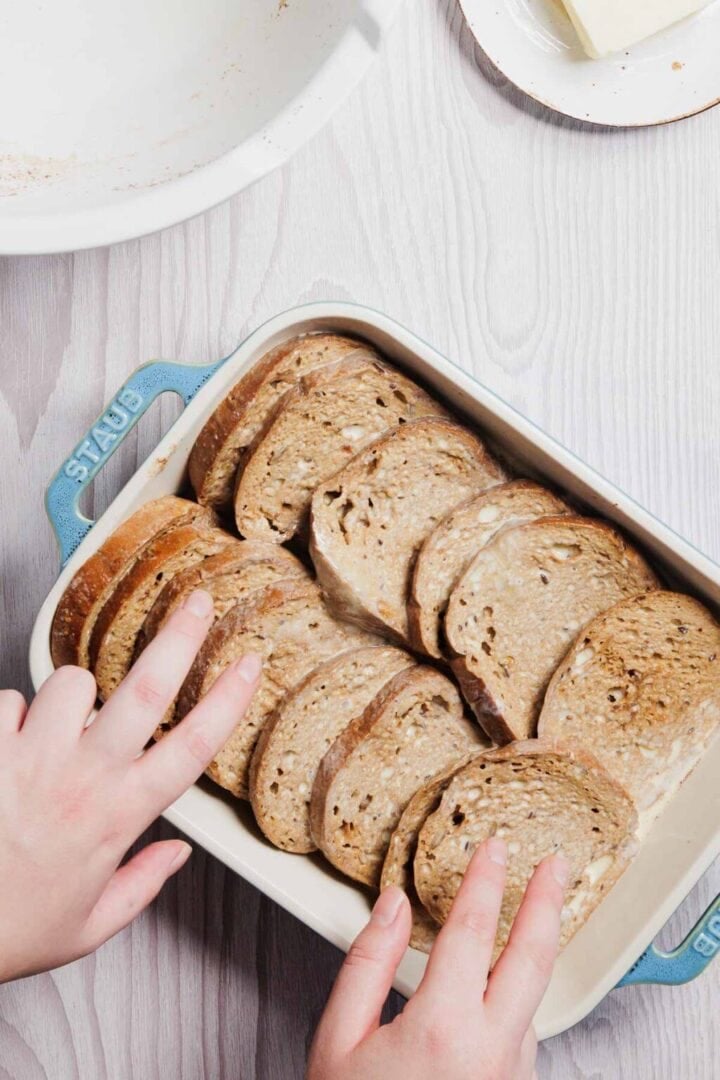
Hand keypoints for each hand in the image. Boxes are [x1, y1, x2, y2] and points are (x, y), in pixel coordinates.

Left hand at [0, 589, 259, 982]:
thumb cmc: (13, 929)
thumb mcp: (90, 924)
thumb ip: (142, 883)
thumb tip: (178, 853)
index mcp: (117, 817)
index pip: (191, 749)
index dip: (228, 700)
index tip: (250, 664)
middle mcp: (81, 780)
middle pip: (147, 690)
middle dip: (181, 638)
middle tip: (199, 604)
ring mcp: (30, 760)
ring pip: (72, 681)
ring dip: (74, 693)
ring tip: (61, 723)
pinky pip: (7, 700)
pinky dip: (12, 715)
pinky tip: (11, 744)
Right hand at [308, 839, 567, 1079]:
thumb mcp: (337, 1040)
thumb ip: (367, 963)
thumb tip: (393, 905)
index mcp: (443, 1028)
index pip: (474, 931)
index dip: (486, 880)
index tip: (495, 846)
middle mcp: (490, 1052)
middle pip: (533, 959)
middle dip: (547, 903)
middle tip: (557, 865)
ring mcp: (510, 1077)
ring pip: (534, 998)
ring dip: (536, 950)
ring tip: (534, 913)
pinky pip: (524, 1034)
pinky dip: (519, 996)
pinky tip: (505, 983)